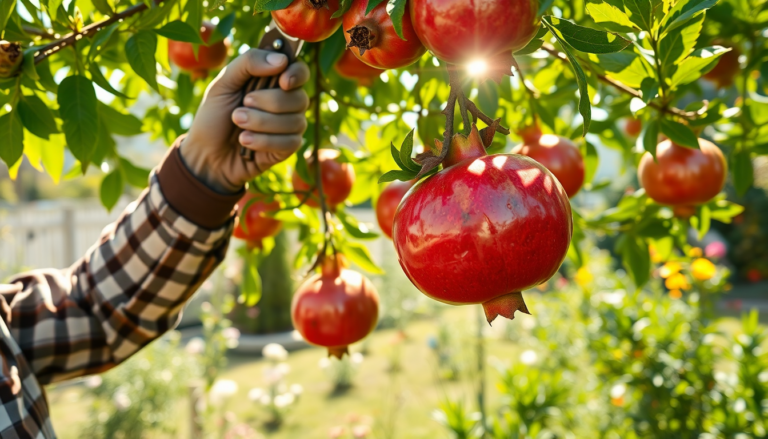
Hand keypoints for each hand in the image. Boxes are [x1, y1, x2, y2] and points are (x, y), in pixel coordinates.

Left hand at [180, 50, 309, 192]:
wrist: (205, 154)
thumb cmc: (214, 116)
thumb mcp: (222, 84)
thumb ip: (248, 63)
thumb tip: (282, 59)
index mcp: (272, 81)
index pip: (300, 71)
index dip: (296, 74)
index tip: (282, 80)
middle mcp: (286, 102)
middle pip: (299, 97)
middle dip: (269, 102)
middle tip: (243, 104)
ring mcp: (289, 126)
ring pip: (295, 121)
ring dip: (261, 122)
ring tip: (237, 123)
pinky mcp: (287, 148)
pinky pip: (290, 142)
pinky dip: (264, 141)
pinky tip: (245, 141)